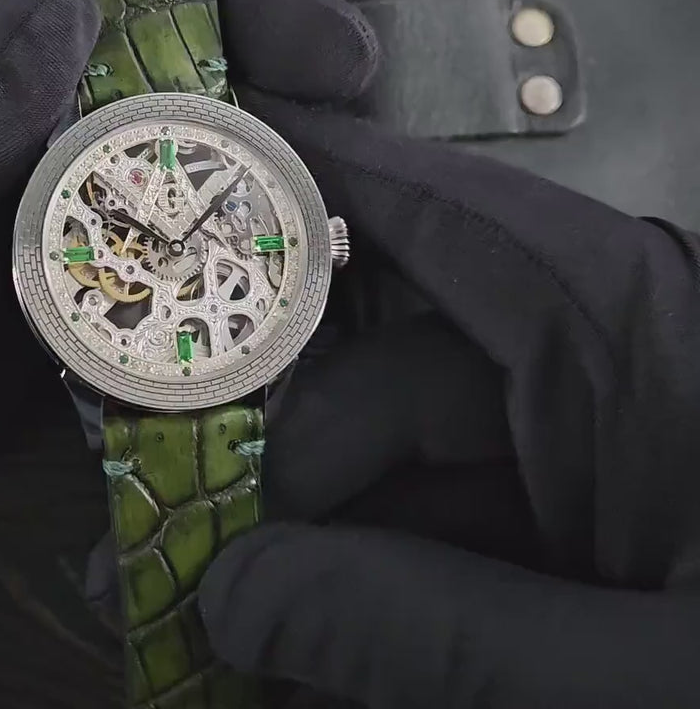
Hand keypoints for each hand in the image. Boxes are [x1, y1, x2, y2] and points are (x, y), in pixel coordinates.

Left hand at [0, 0, 315, 639]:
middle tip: (340, 57)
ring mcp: (14, 239)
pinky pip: (145, 306)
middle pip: (132, 53)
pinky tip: (294, 291)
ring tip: (349, 170)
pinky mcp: (38, 348)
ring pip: (159, 178)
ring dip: (256, 166)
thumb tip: (67, 17)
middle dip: (244, 36)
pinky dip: (220, 296)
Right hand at [195, 0, 699, 705]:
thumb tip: (235, 599)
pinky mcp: (579, 530)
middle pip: (377, 374)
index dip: (302, 175)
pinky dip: (381, 598)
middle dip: (274, 459)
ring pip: (398, 469)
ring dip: (318, 554)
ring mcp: (582, 453)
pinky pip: (444, 534)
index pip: (430, 212)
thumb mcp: (640, 677)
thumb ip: (435, 635)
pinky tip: (310, 655)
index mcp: (625, 328)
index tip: (189, 159)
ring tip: (229, 632)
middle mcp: (593, 364)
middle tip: (176, 547)